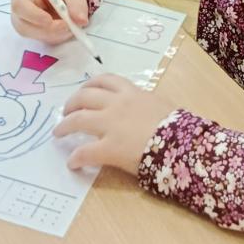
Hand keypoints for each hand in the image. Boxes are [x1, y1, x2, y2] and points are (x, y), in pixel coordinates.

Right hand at [11, 0, 88, 45]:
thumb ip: (76, 2)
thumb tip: (81, 20)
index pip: (19, 5)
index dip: (33, 15)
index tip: (49, 20)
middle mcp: (21, 12)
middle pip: (24, 26)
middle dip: (48, 29)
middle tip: (68, 26)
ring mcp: (27, 25)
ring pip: (37, 36)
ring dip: (57, 33)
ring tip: (71, 23)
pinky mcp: (37, 35)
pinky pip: (46, 40)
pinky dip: (60, 36)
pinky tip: (67, 27)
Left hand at [54, 75, 175, 174]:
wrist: (184, 145)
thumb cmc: (180, 127)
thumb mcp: (164, 106)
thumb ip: (148, 104)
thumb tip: (146, 107)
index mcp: (132, 93)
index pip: (106, 80)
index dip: (90, 85)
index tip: (84, 91)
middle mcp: (118, 104)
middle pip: (85, 97)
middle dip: (72, 103)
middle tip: (66, 112)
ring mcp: (111, 125)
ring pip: (78, 119)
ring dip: (65, 125)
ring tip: (58, 132)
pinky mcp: (109, 148)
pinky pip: (85, 152)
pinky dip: (76, 157)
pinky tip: (72, 163)